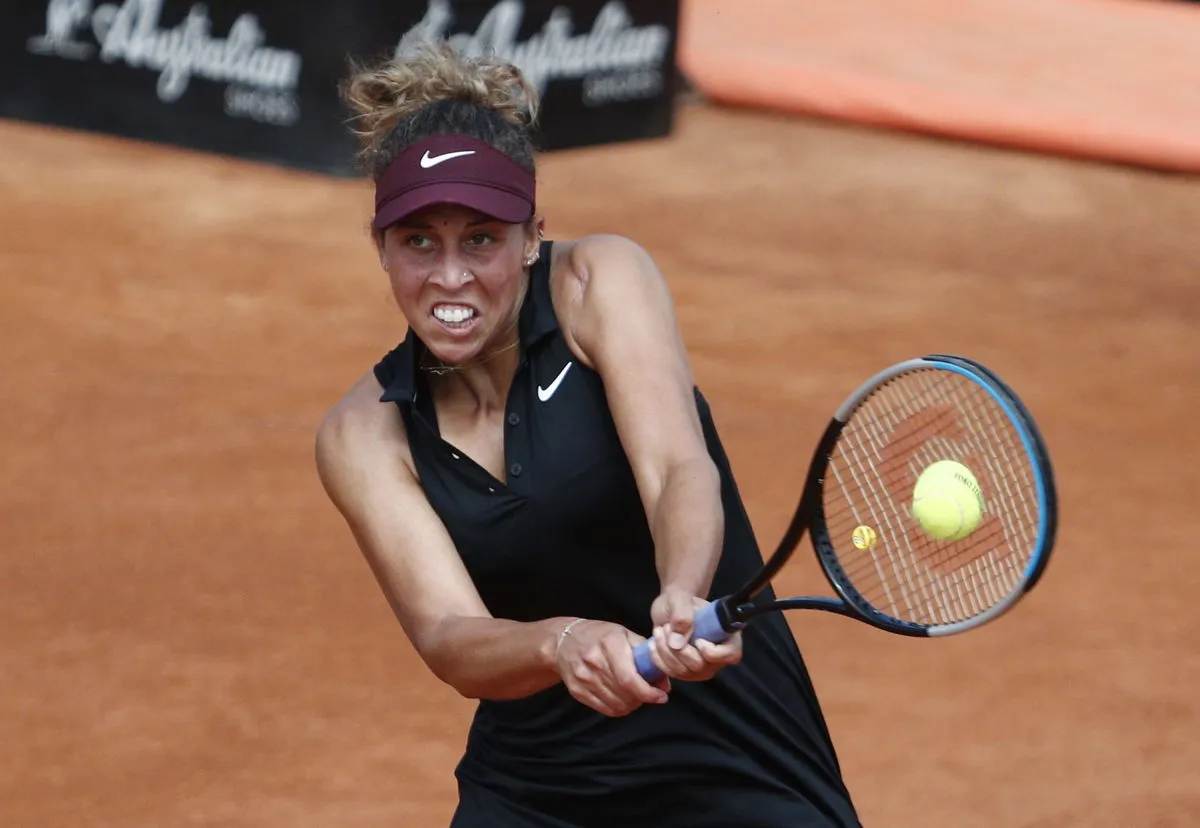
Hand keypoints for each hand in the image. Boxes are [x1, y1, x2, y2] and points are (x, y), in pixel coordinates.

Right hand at [554, 619, 670, 716]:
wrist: (564, 640)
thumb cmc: (600, 635)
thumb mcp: (624, 634)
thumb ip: (646, 655)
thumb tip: (664, 683)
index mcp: (609, 643)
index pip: (630, 679)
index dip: (649, 693)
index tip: (661, 696)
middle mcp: (594, 661)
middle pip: (625, 694)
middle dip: (643, 699)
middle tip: (649, 694)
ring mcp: (583, 678)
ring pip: (617, 705)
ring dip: (632, 704)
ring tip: (635, 695)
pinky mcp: (577, 691)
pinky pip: (605, 709)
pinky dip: (619, 708)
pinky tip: (622, 698)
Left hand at [648, 586, 742, 681]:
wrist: (671, 608)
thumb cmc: (681, 601)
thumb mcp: (680, 599)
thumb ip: (682, 615)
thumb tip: (677, 643)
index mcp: (727, 635)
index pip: (730, 655)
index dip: (712, 652)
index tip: (697, 639)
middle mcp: (718, 656)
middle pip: (700, 666)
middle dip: (679, 648)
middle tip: (668, 627)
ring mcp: (702, 667)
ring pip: (682, 672)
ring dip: (665, 651)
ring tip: (660, 630)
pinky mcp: (685, 672)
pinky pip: (671, 673)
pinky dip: (658, 658)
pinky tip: (654, 642)